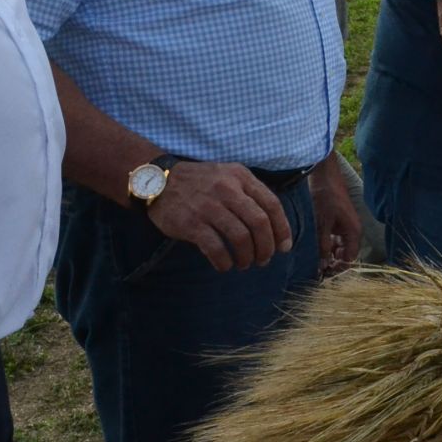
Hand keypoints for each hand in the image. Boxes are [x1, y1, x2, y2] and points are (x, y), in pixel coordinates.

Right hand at [146, 162, 293, 271]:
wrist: (157, 179)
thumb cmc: (199, 183)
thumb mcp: (228, 176)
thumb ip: (249, 194)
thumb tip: (273, 228)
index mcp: (241, 177)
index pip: (272, 205)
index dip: (282, 229)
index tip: (284, 247)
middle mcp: (227, 189)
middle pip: (260, 223)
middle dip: (266, 247)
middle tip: (264, 260)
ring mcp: (209, 206)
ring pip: (241, 238)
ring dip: (247, 257)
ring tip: (244, 264)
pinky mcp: (191, 223)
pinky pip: (216, 248)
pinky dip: (224, 262)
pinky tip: (225, 266)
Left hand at [313, 164, 361, 273]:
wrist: (324, 175)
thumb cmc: (325, 196)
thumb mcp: (321, 224)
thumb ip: (323, 246)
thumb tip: (322, 266)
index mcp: (353, 232)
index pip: (350, 259)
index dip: (338, 268)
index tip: (323, 273)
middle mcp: (352, 231)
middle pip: (345, 254)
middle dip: (332, 262)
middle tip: (316, 269)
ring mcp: (344, 226)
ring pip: (338, 247)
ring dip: (328, 254)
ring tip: (313, 259)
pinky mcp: (337, 222)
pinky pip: (333, 239)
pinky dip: (325, 244)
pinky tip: (313, 247)